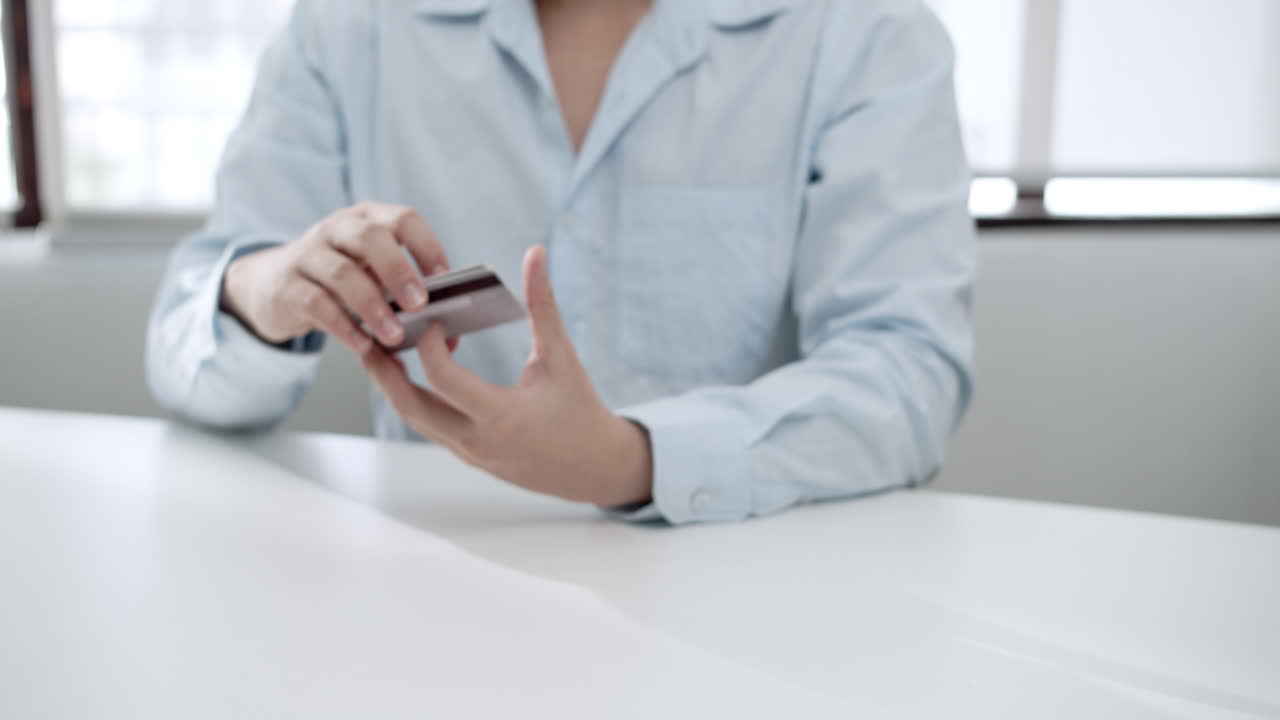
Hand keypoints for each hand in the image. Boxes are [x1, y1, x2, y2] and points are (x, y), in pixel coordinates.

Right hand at [221, 203, 449, 353]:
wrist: (276, 286)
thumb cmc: (343, 282)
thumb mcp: (374, 276)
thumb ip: (408, 297)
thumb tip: (450, 336)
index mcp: (369, 219)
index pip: (403, 219)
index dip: (427, 246)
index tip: (445, 280)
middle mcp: (338, 229)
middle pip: (370, 237)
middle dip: (399, 270)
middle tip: (420, 305)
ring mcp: (309, 254)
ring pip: (342, 272)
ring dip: (373, 306)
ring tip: (394, 335)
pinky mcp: (288, 285)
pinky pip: (316, 303)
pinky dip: (343, 326)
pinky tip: (363, 345)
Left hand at [362, 245, 653, 507]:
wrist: (594, 467)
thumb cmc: (580, 410)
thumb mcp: (562, 357)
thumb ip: (542, 306)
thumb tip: (535, 254)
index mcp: (500, 415)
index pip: (442, 379)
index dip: (430, 345)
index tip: (435, 321)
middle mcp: (477, 440)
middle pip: (410, 406)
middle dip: (383, 371)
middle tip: (370, 336)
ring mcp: (469, 453)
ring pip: (414, 420)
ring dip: (394, 386)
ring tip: (384, 352)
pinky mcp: (469, 457)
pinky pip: (430, 427)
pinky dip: (416, 399)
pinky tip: (415, 374)